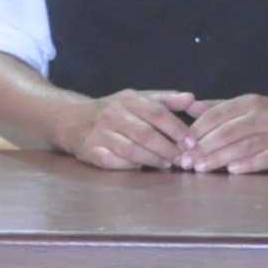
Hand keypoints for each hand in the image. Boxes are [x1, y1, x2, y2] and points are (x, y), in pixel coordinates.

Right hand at [62, 90, 198, 169]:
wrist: (74, 119)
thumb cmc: (115, 110)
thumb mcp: (140, 99)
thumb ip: (167, 100)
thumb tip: (193, 99)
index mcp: (128, 99)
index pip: (157, 113)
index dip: (176, 129)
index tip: (191, 142)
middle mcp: (112, 114)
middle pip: (145, 134)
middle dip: (167, 149)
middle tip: (183, 159)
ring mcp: (100, 133)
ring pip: (131, 150)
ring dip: (153, 160)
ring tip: (167, 164)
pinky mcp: (91, 151)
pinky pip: (115, 162)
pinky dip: (131, 167)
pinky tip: (143, 168)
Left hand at [180, 93, 267, 173]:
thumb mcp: (250, 105)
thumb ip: (220, 107)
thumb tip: (190, 107)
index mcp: (249, 103)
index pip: (216, 115)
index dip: (196, 131)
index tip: (180, 144)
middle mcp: (262, 116)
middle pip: (226, 132)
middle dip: (202, 148)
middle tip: (184, 161)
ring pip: (241, 146)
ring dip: (218, 159)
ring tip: (199, 168)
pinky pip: (265, 159)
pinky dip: (248, 165)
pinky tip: (232, 171)